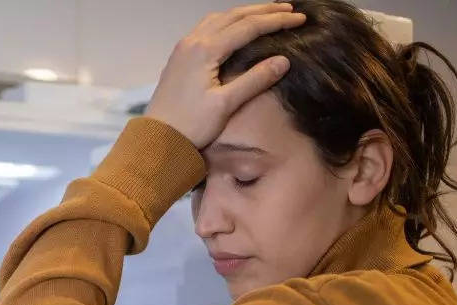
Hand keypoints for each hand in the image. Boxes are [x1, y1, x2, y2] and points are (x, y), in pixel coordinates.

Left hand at [145, 3, 305, 148]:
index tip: (300, 19)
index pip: (248, 27)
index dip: (276, 21)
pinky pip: (206, 28)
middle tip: (290, 9)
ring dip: (244, 13)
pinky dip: (227, 22)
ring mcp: (184, 48)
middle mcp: (192, 42)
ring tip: (266, 13)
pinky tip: (235, 28)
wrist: (156, 139)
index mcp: (205, 50)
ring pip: (219, 19)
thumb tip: (283, 60)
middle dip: (263, 11)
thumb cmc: (190, 125)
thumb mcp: (225, 104)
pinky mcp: (180, 57)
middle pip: (234, 16)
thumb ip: (255, 80)